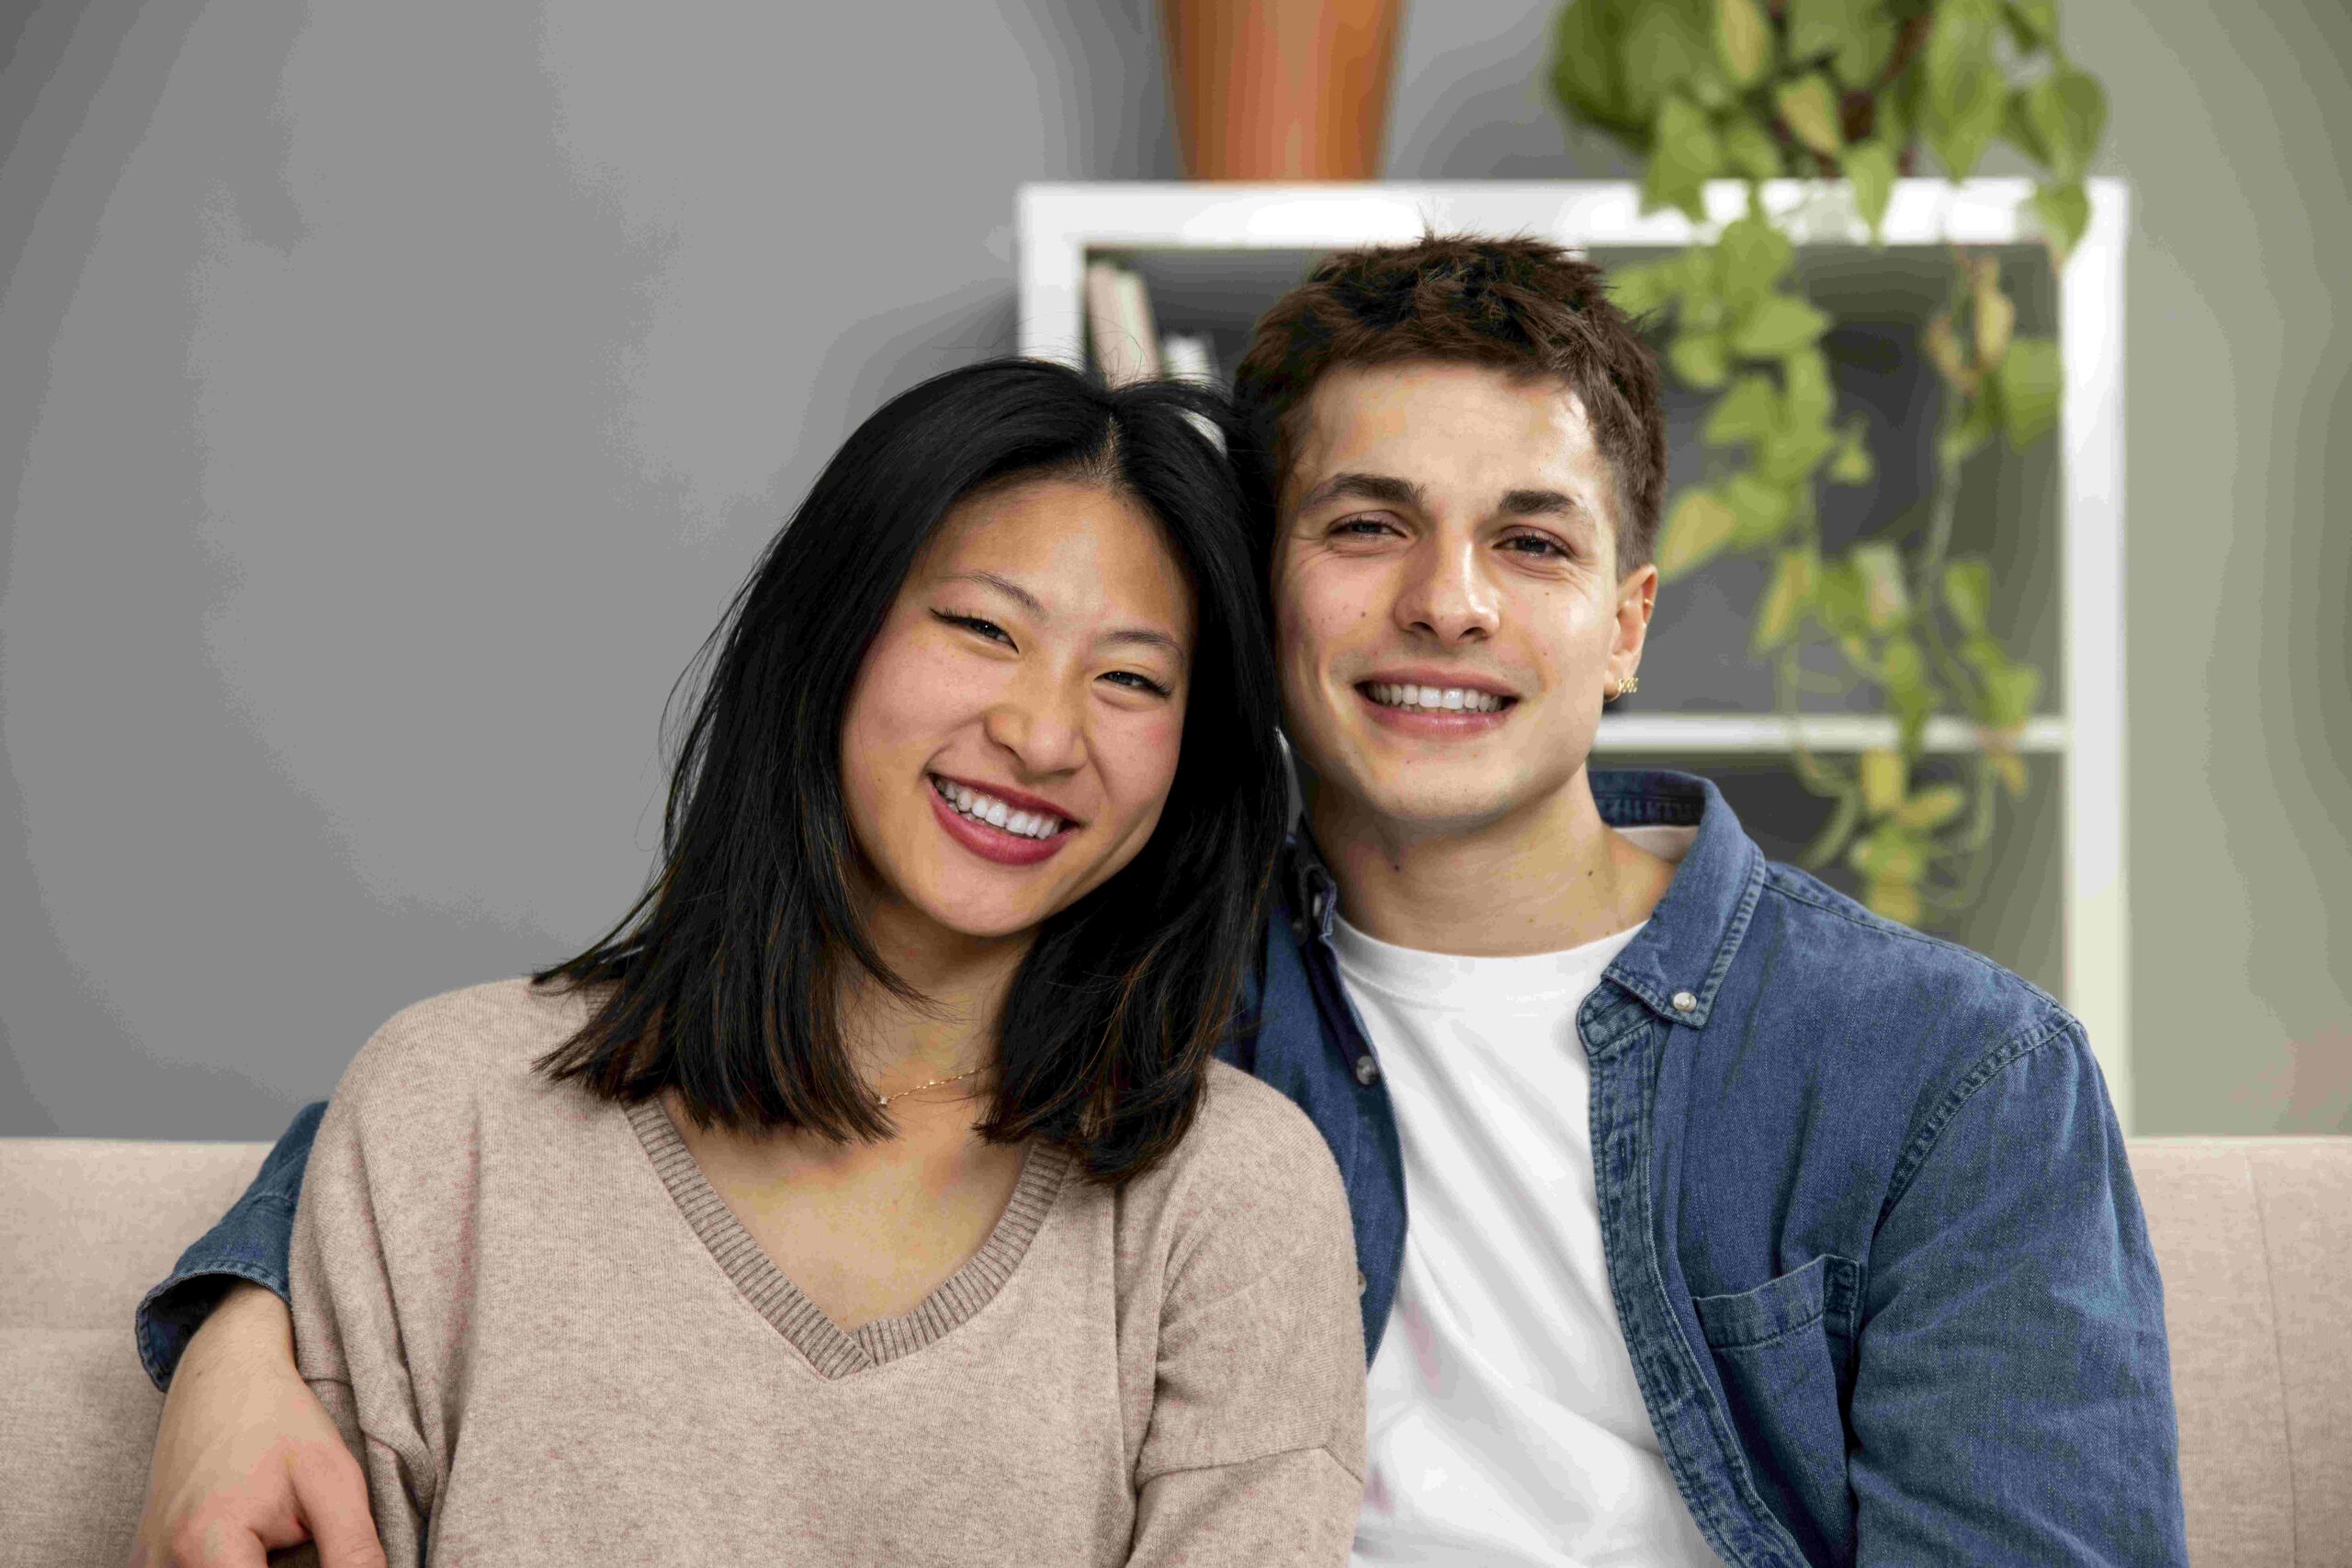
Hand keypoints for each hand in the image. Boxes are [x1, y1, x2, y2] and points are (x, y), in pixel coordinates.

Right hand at [127, 1282, 385, 1567]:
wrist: (223, 1374)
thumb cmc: (280, 1421)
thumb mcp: (334, 1481)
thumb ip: (353, 1551)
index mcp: (205, 1546)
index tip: (321, 1556)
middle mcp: (160, 1562)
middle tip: (299, 1531)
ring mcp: (146, 1561)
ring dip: (256, 1564)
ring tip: (276, 1529)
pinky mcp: (144, 1558)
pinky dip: (233, 1561)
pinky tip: (253, 1539)